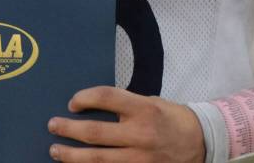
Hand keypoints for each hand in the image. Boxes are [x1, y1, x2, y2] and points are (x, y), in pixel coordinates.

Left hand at [48, 86, 204, 162]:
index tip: (72, 103)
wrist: (201, 142)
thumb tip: (92, 107)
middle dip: (68, 129)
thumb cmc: (172, 118)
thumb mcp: (151, 102)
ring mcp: (140, 158)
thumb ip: (124, 105)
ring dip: (71, 156)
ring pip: (97, 159)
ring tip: (55, 151)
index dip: (84, 98)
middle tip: (52, 126)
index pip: (105, 97)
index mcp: (143, 109)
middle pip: (94, 132)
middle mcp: (140, 134)